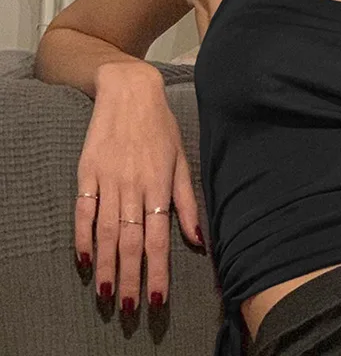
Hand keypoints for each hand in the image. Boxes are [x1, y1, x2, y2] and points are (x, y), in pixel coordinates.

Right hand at [75, 64, 205, 313]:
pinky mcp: (87, 173)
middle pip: (132, 241)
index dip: (158, 270)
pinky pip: (83, 211)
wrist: (129, 92)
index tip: (157, 298)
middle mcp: (134, 186)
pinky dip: (82, 236)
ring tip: (108, 296)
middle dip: (131, 278)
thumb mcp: (181, 159)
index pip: (159, 237)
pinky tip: (84, 260)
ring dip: (107, 266)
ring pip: (107, 232)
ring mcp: (109, 180)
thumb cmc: (161, 127)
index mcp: (160, 185)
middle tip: (130, 309)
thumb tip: (199, 239)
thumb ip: (188, 201)